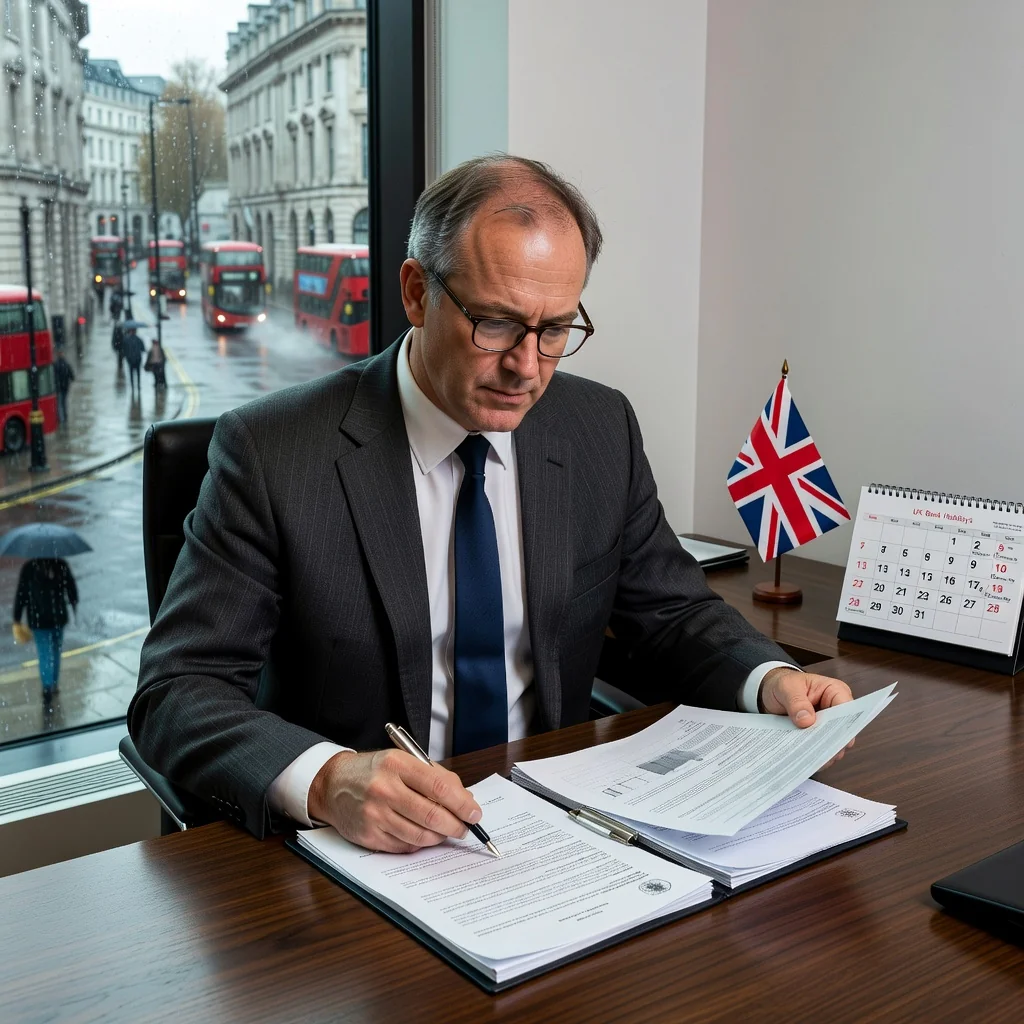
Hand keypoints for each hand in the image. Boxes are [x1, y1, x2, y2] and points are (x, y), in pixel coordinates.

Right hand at [307, 749, 482, 853]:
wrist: (333, 784)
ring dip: (439, 837)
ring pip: (420, 836)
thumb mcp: (403, 761)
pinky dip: (419, 844)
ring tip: (445, 832)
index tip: (474, 813)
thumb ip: (437, 777)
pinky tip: (422, 836)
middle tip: (464, 828)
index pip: (438, 786)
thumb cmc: (374, 771)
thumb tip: (465, 800)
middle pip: (431, 815)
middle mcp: (384, 789)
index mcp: (397, 764)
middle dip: (455, 825)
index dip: (461, 803)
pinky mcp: (368, 835)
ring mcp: (374, 814)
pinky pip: (404, 847)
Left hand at [759, 667, 854, 767]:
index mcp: (834, 691)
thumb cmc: (783, 684)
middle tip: (819, 753)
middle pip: (842, 730)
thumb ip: (796, 701)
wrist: (771, 693)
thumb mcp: (785, 687)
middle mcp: (836, 710)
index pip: (847, 709)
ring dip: (822, 752)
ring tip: (810, 759)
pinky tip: (804, 759)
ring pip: (833, 744)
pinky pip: (820, 749)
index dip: (843, 724)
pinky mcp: (818, 737)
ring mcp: (828, 726)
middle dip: (832, 743)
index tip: (834, 738)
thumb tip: (806, 721)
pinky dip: (813, 755)